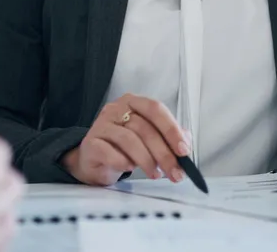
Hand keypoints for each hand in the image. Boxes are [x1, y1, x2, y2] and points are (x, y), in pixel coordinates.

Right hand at [61, 93, 191, 185]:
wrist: (93, 161)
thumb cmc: (123, 148)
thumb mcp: (147, 140)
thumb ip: (167, 138)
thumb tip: (186, 143)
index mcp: (133, 102)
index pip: (155, 109)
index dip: (171, 129)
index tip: (184, 150)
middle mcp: (116, 109)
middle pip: (144, 128)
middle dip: (164, 153)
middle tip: (175, 172)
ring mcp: (101, 125)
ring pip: (129, 140)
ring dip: (146, 160)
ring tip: (155, 174)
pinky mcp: (90, 143)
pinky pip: (109, 152)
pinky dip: (123, 162)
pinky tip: (130, 168)